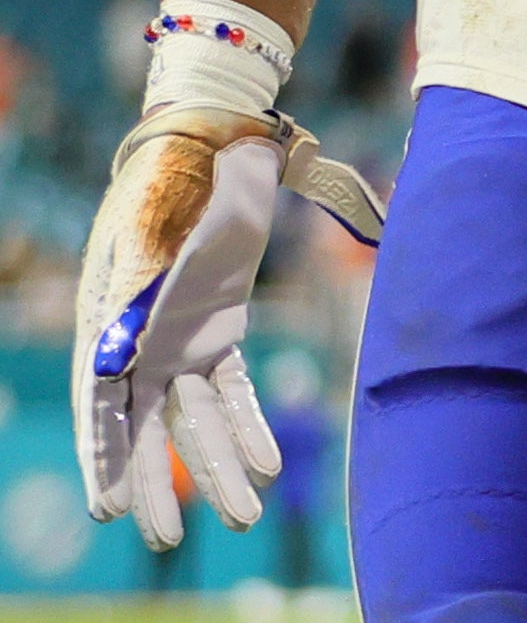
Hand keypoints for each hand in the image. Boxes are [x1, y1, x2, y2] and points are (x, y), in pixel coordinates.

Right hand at [75, 111, 383, 550]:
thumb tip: (120, 357)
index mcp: (113, 320)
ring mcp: (178, 337)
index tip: (109, 509)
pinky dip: (249, 427)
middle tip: (161, 541)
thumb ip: (145, 294)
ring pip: (192, 418)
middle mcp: (139, 339)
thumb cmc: (185, 181)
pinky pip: (231, 389)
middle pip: (143, 425)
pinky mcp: (218, 329)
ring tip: (242, 519)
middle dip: (154, 484)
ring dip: (214, 468)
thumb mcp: (165, 228)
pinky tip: (268, 467)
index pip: (102, 402)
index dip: (104, 456)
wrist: (214, 143)